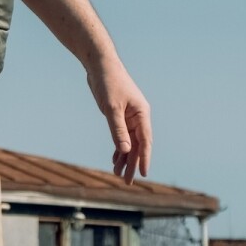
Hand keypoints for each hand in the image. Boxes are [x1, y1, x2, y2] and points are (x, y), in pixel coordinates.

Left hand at [86, 58, 151, 184]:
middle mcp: (138, 117)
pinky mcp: (118, 115)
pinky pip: (121, 135)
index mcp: (142, 114)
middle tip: (127, 181)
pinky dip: (117, 147)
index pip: (145, 141)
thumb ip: (118, 129)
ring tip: (118, 174)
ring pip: (128, 142)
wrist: (99, 64)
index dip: (144, 158)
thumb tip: (125, 151)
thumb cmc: (108, 82)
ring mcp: (128, 116)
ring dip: (123, 158)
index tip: (143, 173)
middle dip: (132, 163)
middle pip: (137, 145)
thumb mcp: (112, 108)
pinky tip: (114, 159)